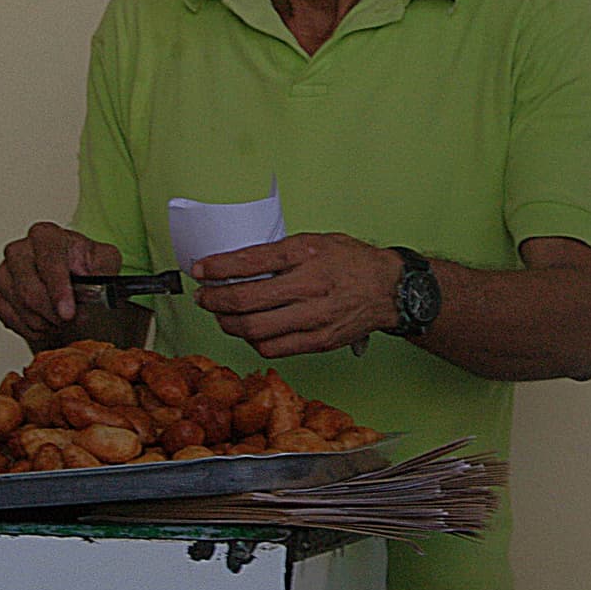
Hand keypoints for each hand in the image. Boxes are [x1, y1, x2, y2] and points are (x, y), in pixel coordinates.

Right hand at [0, 222, 120, 343]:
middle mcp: (19, 251)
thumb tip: (90, 284)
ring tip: (63, 320)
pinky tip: (47, 322)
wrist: (70, 272)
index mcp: (45, 235)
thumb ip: (102, 269)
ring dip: (46, 322)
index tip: (68, 311)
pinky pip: (10, 319)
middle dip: (54, 313)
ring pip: (21, 308)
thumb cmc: (85, 263)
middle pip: (29, 290)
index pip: (48, 259)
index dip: (58, 289)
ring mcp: (4, 273)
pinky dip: (33, 328)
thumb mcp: (105, 260)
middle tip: (71, 320)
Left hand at [190, 233, 402, 358]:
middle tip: (203, 297)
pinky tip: (249, 331)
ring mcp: (313, 317)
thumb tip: (239, 263)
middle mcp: (309, 285)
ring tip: (222, 316)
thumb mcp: (316, 242)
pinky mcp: (318, 341)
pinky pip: (272, 347)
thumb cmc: (353, 262)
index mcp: (307, 254)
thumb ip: (280, 253)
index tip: (200, 270)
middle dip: (214, 300)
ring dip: (228, 323)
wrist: (390, 289)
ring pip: (253, 328)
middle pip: (245, 300)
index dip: (217, 267)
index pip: (250, 261)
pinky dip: (252, 341)